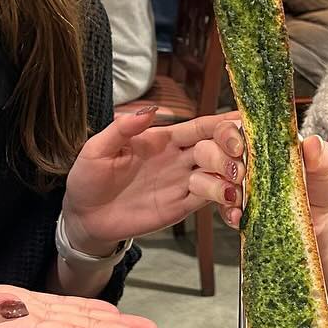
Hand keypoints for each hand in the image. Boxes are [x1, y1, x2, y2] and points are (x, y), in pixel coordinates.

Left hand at [61, 109, 237, 253]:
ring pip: (220, 174)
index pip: (200, 127)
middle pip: (217, 148)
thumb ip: (122, 129)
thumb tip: (149, 111)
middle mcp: (179, 158)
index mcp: (163, 139)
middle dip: (231, 151)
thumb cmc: (89, 178)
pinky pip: (211, 202)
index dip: (222, 124)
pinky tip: (234, 210)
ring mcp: (183, 183)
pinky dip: (228, 204)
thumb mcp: (97, 149)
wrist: (84, 216)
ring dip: (232, 178)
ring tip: (230, 188)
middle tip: (234, 160)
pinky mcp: (182, 207)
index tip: (242, 122)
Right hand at [189, 126, 327, 248]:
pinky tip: (238, 216)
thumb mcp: (327, 170)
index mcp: (261, 142)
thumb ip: (322, 156)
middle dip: (216, 159)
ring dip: (213, 185)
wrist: (324, 230)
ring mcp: (234, 186)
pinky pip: (216, 209)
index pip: (231, 127)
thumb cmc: (322, 191)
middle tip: (238, 173)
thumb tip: (313, 143)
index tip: (238, 146)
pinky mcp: (234, 212)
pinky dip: (225, 212)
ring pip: (200, 178)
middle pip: (207, 149)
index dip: (226, 134)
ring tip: (235, 195)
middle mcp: (242, 160)